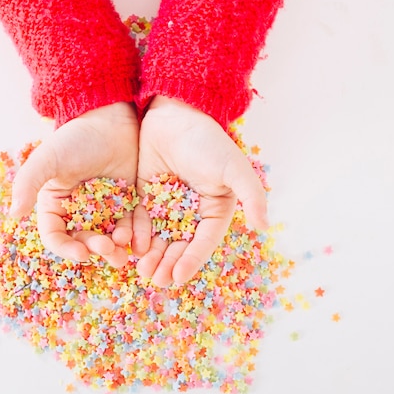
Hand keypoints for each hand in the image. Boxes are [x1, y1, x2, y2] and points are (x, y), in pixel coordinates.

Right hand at [9, 102, 138, 267]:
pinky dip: (133, 235)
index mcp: (55, 204)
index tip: (81, 254)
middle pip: (84, 240)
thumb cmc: (75, 138)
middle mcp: (79, 210)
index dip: (66, 248)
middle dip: (95, 249)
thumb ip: (27, 183)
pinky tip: (137, 239)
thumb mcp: (48, 159)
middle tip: (108, 249)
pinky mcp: (128, 202)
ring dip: (115, 248)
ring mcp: (105, 208)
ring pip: (108, 237)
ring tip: (123, 251)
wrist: (110, 118)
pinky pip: (130, 225)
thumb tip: (13, 214)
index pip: (56, 235)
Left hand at [133, 96, 267, 286]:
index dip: (191, 261)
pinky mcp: (145, 195)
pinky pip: (139, 220)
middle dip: (167, 263)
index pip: (202, 242)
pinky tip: (129, 246)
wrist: (175, 113)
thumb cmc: (208, 141)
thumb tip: (264, 226)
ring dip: (150, 255)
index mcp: (214, 209)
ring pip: (158, 237)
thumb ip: (251, 196)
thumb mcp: (233, 168)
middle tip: (155, 280)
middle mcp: (191, 212)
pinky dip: (135, 234)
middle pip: (178, 245)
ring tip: (141, 270)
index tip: (178, 277)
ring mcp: (166, 205)